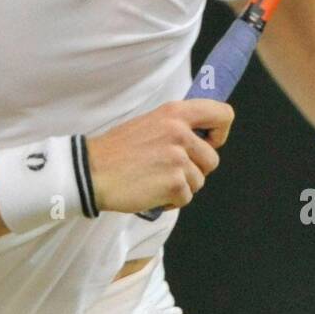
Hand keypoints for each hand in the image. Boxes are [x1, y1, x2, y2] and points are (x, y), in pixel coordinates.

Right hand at [86, 99, 233, 214]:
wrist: (91, 172)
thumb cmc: (117, 151)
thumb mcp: (149, 123)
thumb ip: (177, 127)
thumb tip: (202, 140)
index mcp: (175, 112)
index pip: (223, 115)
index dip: (220, 133)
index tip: (207, 143)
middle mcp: (180, 132)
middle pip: (212, 159)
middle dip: (195, 169)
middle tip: (167, 169)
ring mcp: (178, 158)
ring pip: (199, 181)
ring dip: (181, 186)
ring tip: (154, 179)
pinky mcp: (174, 183)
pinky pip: (186, 198)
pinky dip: (171, 201)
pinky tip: (150, 191)